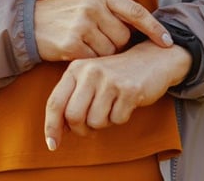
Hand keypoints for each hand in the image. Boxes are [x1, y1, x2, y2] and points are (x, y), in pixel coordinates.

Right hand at [34, 0, 171, 60]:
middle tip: (98, 39)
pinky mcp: (72, 42)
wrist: (29, 23)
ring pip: (111, 50)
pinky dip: (90, 60)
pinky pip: (96, 60)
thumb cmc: (65, 14)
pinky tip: (77, 51)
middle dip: (116, 43)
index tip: (168, 42)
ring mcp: (81, 23)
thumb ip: (113, 10)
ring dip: (103, 54)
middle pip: (124, 36)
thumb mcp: (88, 1)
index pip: (135, 10)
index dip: (154, 28)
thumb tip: (146, 29)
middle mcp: (92, 5)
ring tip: (85, 43)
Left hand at [43, 41, 191, 149]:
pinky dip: (120, 118)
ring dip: (103, 123)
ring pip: (95, 122)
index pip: (55, 102)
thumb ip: (72, 100)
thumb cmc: (115, 76)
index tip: (52, 145)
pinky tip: (124, 104)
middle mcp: (89, 72)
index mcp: (75, 69)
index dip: (51, 126)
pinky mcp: (129, 90)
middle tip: (90, 128)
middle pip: (73, 116)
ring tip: (110, 109)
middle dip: (80, 129)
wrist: (151, 59)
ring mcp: (109, 80)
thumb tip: (57, 130)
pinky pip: (117, 120)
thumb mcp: (89, 80)